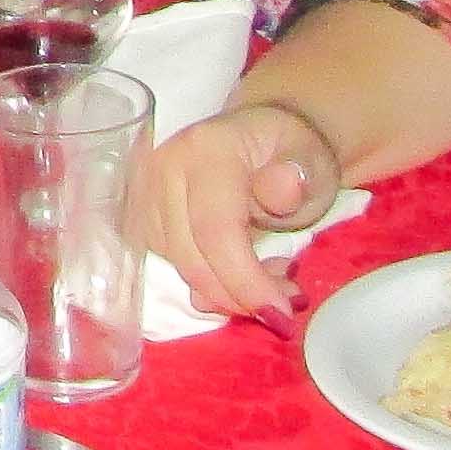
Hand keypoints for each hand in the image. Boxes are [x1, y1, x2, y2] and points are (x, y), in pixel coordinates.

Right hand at [124, 99, 337, 322]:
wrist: (257, 133)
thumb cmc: (286, 149)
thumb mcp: (311, 157)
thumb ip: (301, 174)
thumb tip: (285, 187)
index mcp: (208, 149)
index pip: (216, 231)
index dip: (246, 281)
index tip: (281, 315)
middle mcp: (163, 168)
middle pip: (192, 259)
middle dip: (240, 297)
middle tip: (285, 305)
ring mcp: (144, 194)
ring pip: (181, 270)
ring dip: (228, 291)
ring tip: (271, 275)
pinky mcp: (139, 218)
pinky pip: (174, 267)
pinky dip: (211, 283)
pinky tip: (242, 271)